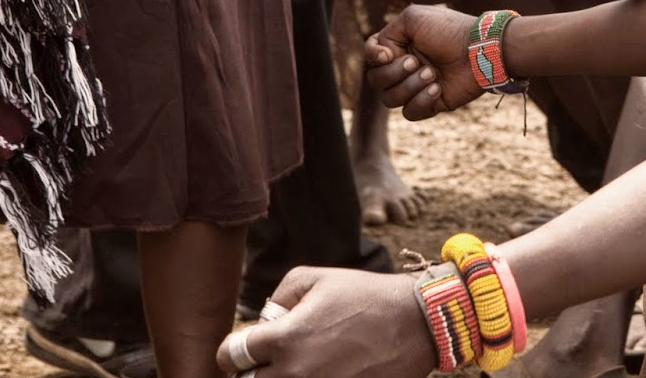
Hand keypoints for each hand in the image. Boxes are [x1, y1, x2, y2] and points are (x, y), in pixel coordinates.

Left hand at [213, 267, 434, 377]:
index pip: (229, 357)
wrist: (416, 324)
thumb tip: (264, 322)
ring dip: (279, 377)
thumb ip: (277, 297)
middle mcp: (294, 372)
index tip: (247, 345)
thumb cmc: (366, 296)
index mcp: (284, 339)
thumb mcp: (316, 277)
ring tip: (299, 363)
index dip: (235, 349)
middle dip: (254, 370)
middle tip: (274, 356)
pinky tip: (323, 369)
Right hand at [365, 5, 484, 117]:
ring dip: (408, 86)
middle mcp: (405, 67)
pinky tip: (438, 89)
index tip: (387, 55)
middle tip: (416, 61)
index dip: (373, 57)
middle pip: (376, 80)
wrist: (480, 50)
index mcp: (400, 45)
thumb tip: (381, 58)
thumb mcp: (413, 18)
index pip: (370, 56)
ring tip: (431, 74)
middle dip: (393, 72)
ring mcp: (416, 86)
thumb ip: (388, 33)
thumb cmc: (449, 30)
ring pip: (389, 99)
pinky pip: (409, 113)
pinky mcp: (430, 103)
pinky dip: (421, 101)